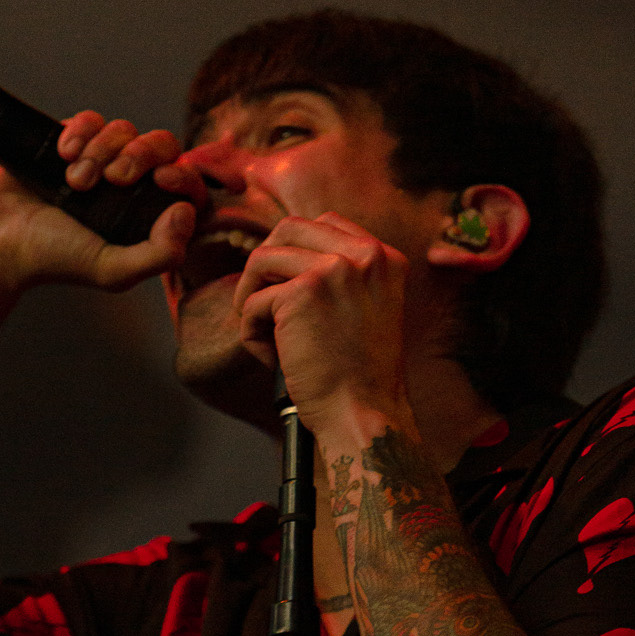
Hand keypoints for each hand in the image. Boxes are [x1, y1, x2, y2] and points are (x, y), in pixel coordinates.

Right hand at [0, 111, 203, 296]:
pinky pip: (91, 119)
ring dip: (103, 151)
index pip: (188, 185)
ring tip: (75, 181)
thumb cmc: (54, 259)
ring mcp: (101, 160)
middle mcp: (130, 186)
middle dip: (143, 154)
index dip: (184, 175)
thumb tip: (186, 211)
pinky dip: (81, 132)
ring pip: (125, 130)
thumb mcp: (112, 270)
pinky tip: (62, 155)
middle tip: (115, 178)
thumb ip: (160, 254)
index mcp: (147, 216)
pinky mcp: (71, 141)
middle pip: (163, 145)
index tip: (162, 180)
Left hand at [232, 213, 412, 434]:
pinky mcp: (302, 292)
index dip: (294, 249)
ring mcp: (334, 269)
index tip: (283, 280)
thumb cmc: (360, 375)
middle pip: (289, 229)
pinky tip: (269, 357)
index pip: (325, 223)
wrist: (363, 412)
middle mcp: (365, 255)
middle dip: (264, 263)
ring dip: (250, 296)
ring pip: (262, 259)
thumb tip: (285, 254)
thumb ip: (344, 276)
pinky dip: (250, 331)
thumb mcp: (369, 308)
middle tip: (258, 301)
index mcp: (385, 257)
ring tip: (259, 330)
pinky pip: (253, 301)